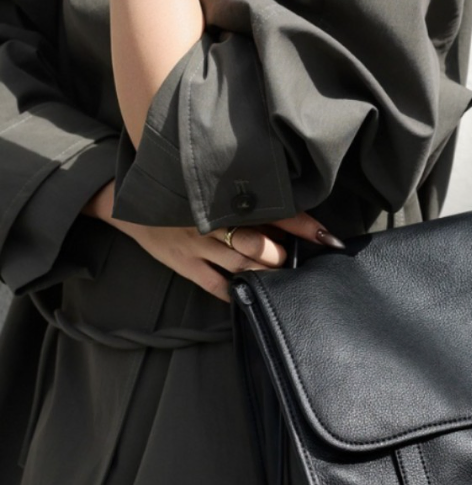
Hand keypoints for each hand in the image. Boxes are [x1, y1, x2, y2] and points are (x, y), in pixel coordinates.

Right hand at [81, 179, 345, 303]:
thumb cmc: (182, 191)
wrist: (130, 200)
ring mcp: (197, 245)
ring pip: (241, 266)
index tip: (328, 237)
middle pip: (258, 242)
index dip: (303, 224)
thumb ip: (246, 198)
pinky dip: (236, 293)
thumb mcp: (211, 185)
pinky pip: (213, 285)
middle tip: (305, 262)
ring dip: (267, 274)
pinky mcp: (183, 264)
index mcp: (225, 199)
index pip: (273, 209)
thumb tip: (290, 213)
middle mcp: (213, 221)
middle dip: (284, 254)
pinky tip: (255, 298)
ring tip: (287, 281)